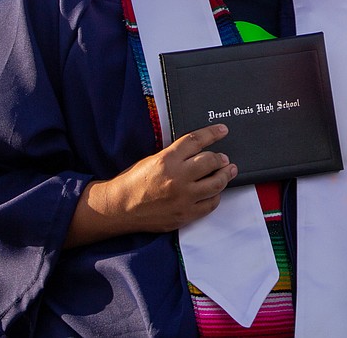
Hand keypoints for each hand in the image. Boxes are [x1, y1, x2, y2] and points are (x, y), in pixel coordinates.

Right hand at [65, 124, 237, 246]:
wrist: (119, 208)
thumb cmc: (134, 182)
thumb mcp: (153, 159)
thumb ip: (176, 154)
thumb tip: (200, 149)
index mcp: (167, 160)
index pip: (196, 141)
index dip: (213, 133)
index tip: (222, 130)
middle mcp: (177, 178)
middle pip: (211, 161)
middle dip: (221, 158)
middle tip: (224, 158)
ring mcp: (183, 198)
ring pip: (216, 183)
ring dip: (225, 175)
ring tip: (228, 171)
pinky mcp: (185, 215)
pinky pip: (210, 204)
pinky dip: (216, 196)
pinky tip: (215, 191)